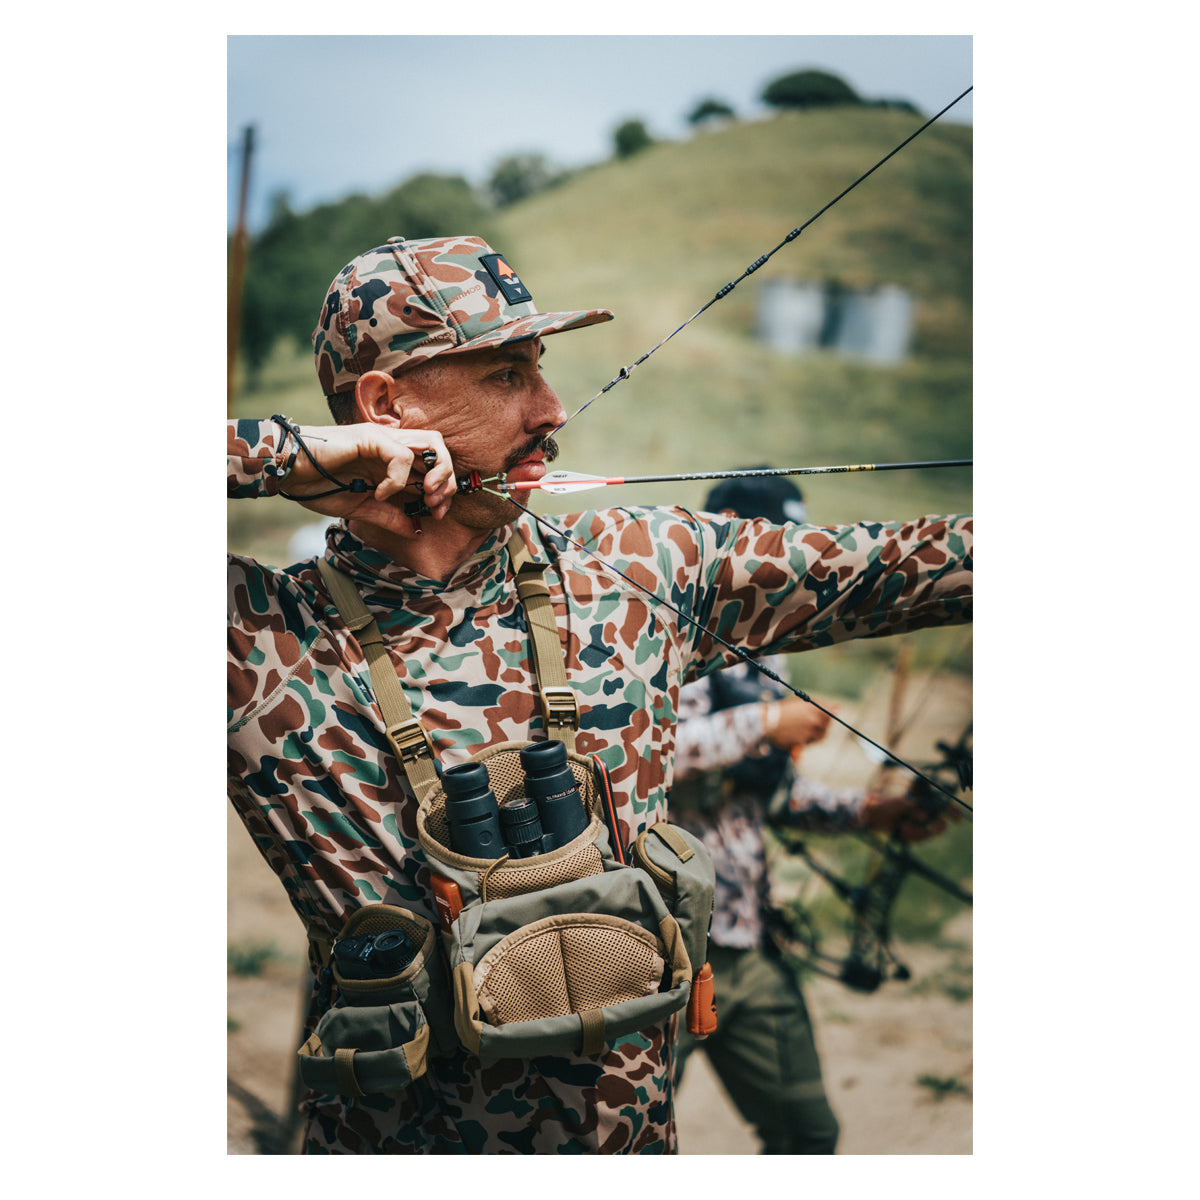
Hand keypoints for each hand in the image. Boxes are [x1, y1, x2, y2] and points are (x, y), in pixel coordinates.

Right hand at [280, 423, 454, 536]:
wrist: (287, 472)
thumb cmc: (317, 485)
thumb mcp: (361, 508)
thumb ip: (389, 516)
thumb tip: (416, 530)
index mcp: (392, 460)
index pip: (435, 464)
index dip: (445, 489)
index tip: (436, 514)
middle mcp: (392, 444)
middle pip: (441, 447)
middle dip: (448, 479)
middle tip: (435, 506)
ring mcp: (382, 438)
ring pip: (432, 442)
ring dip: (436, 472)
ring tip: (422, 496)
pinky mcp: (370, 438)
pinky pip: (401, 455)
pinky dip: (398, 478)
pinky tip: (381, 492)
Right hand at [763, 696, 834, 750]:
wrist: (766, 722)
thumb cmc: (784, 710)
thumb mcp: (801, 702)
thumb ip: (820, 705)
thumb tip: (838, 707)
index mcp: (815, 708)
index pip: (831, 714)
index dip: (828, 716)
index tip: (823, 717)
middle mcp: (814, 720)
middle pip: (827, 727)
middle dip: (820, 727)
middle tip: (806, 724)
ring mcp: (809, 732)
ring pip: (819, 737)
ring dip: (813, 735)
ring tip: (800, 730)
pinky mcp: (803, 743)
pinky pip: (809, 744)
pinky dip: (804, 742)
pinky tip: (794, 735)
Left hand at [857, 789, 956, 841]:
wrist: (873, 814)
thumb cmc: (885, 803)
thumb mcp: (898, 803)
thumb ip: (911, 807)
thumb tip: (924, 816)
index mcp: (922, 802)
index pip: (942, 806)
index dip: (952, 811)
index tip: (957, 818)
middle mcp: (923, 813)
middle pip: (939, 824)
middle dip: (935, 829)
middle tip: (932, 830)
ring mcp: (918, 824)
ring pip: (927, 833)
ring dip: (916, 833)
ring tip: (903, 827)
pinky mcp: (913, 833)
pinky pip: (917, 839)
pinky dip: (910, 837)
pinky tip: (901, 831)